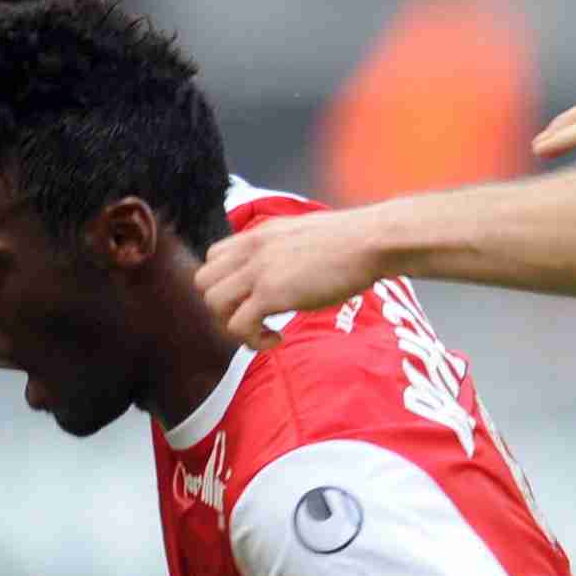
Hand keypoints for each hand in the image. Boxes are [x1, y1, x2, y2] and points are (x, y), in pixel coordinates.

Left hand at [197, 207, 391, 348]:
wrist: (370, 241)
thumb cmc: (350, 242)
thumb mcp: (303, 235)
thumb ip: (282, 250)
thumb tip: (284, 271)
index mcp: (257, 235)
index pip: (212, 257)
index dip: (226, 284)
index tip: (249, 299)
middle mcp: (251, 250)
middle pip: (204, 283)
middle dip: (222, 308)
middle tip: (252, 320)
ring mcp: (259, 271)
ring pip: (214, 304)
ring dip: (234, 326)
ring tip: (264, 333)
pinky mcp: (272, 293)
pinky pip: (239, 326)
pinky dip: (253, 340)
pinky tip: (277, 340)